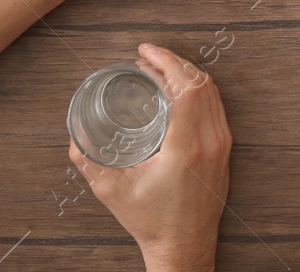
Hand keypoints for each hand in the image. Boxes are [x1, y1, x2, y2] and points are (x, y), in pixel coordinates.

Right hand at [71, 44, 226, 271]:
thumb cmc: (152, 222)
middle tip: (147, 56)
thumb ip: (89, 161)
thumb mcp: (112, 191)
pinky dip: (198, 89)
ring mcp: (221, 145)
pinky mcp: (224, 150)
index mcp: (186, 147)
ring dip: (186, 74)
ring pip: (212, 92)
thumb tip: (74, 134)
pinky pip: (216, 106)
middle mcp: (210, 142)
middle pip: (201, 83)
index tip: (145, 52)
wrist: (183, 247)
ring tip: (159, 68)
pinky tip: (178, 89)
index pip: (186, 88)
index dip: (167, 62)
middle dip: (174, 62)